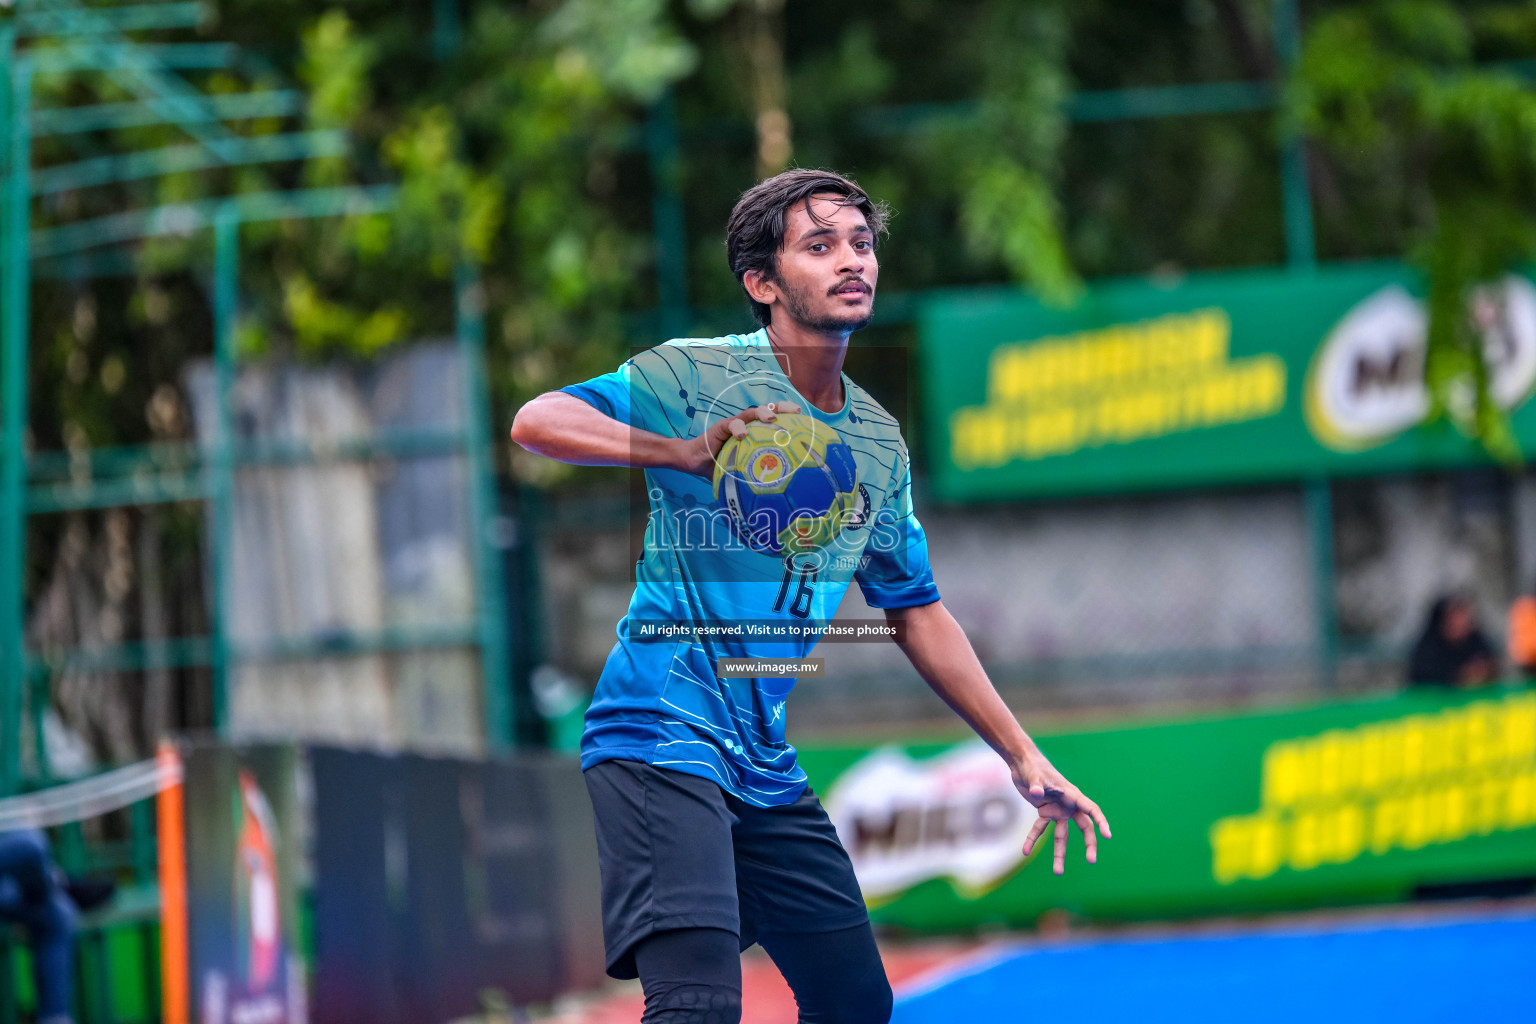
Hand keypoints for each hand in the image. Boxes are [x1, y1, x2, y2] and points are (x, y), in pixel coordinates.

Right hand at [669, 401, 802, 476]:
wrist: (695, 462)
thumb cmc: (721, 469)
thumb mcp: (743, 474)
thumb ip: (758, 479)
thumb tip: (780, 498)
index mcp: (755, 434)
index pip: (776, 422)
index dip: (791, 420)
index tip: (806, 422)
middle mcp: (747, 426)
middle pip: (768, 410)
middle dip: (783, 408)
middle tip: (796, 412)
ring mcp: (734, 424)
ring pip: (751, 412)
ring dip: (762, 412)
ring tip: (771, 418)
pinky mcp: (720, 427)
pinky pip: (730, 424)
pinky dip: (737, 428)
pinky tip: (743, 435)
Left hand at [1013, 751, 1110, 875]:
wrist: (1022, 763)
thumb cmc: (1032, 766)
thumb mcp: (1034, 776)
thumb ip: (1036, 785)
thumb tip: (1036, 793)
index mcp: (1071, 794)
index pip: (1091, 809)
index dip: (1100, 821)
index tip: (1107, 836)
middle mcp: (1068, 804)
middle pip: (1083, 827)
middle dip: (1089, 844)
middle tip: (1092, 860)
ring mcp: (1057, 809)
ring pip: (1063, 835)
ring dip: (1060, 853)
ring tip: (1058, 872)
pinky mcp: (1044, 812)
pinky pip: (1040, 829)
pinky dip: (1033, 839)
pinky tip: (1025, 851)